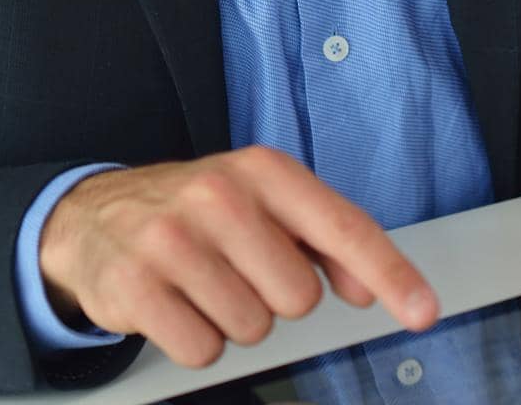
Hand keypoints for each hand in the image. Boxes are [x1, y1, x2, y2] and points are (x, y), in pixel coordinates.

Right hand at [38, 147, 439, 367]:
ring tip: (203, 284)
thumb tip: (370, 286)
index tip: (424, 311)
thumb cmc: (197, 213)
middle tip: (239, 271)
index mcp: (263, 170)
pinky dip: (195, 341)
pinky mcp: (137, 285)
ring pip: (252, 328)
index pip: (343, 226)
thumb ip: (321, 239)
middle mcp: (221, 195)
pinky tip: (175, 304)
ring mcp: (175, 239)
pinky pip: (203, 351)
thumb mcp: (261, 203)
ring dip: (233, 321)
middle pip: (297, 297)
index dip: (390, 273)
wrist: (96, 217)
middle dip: (274, 299)